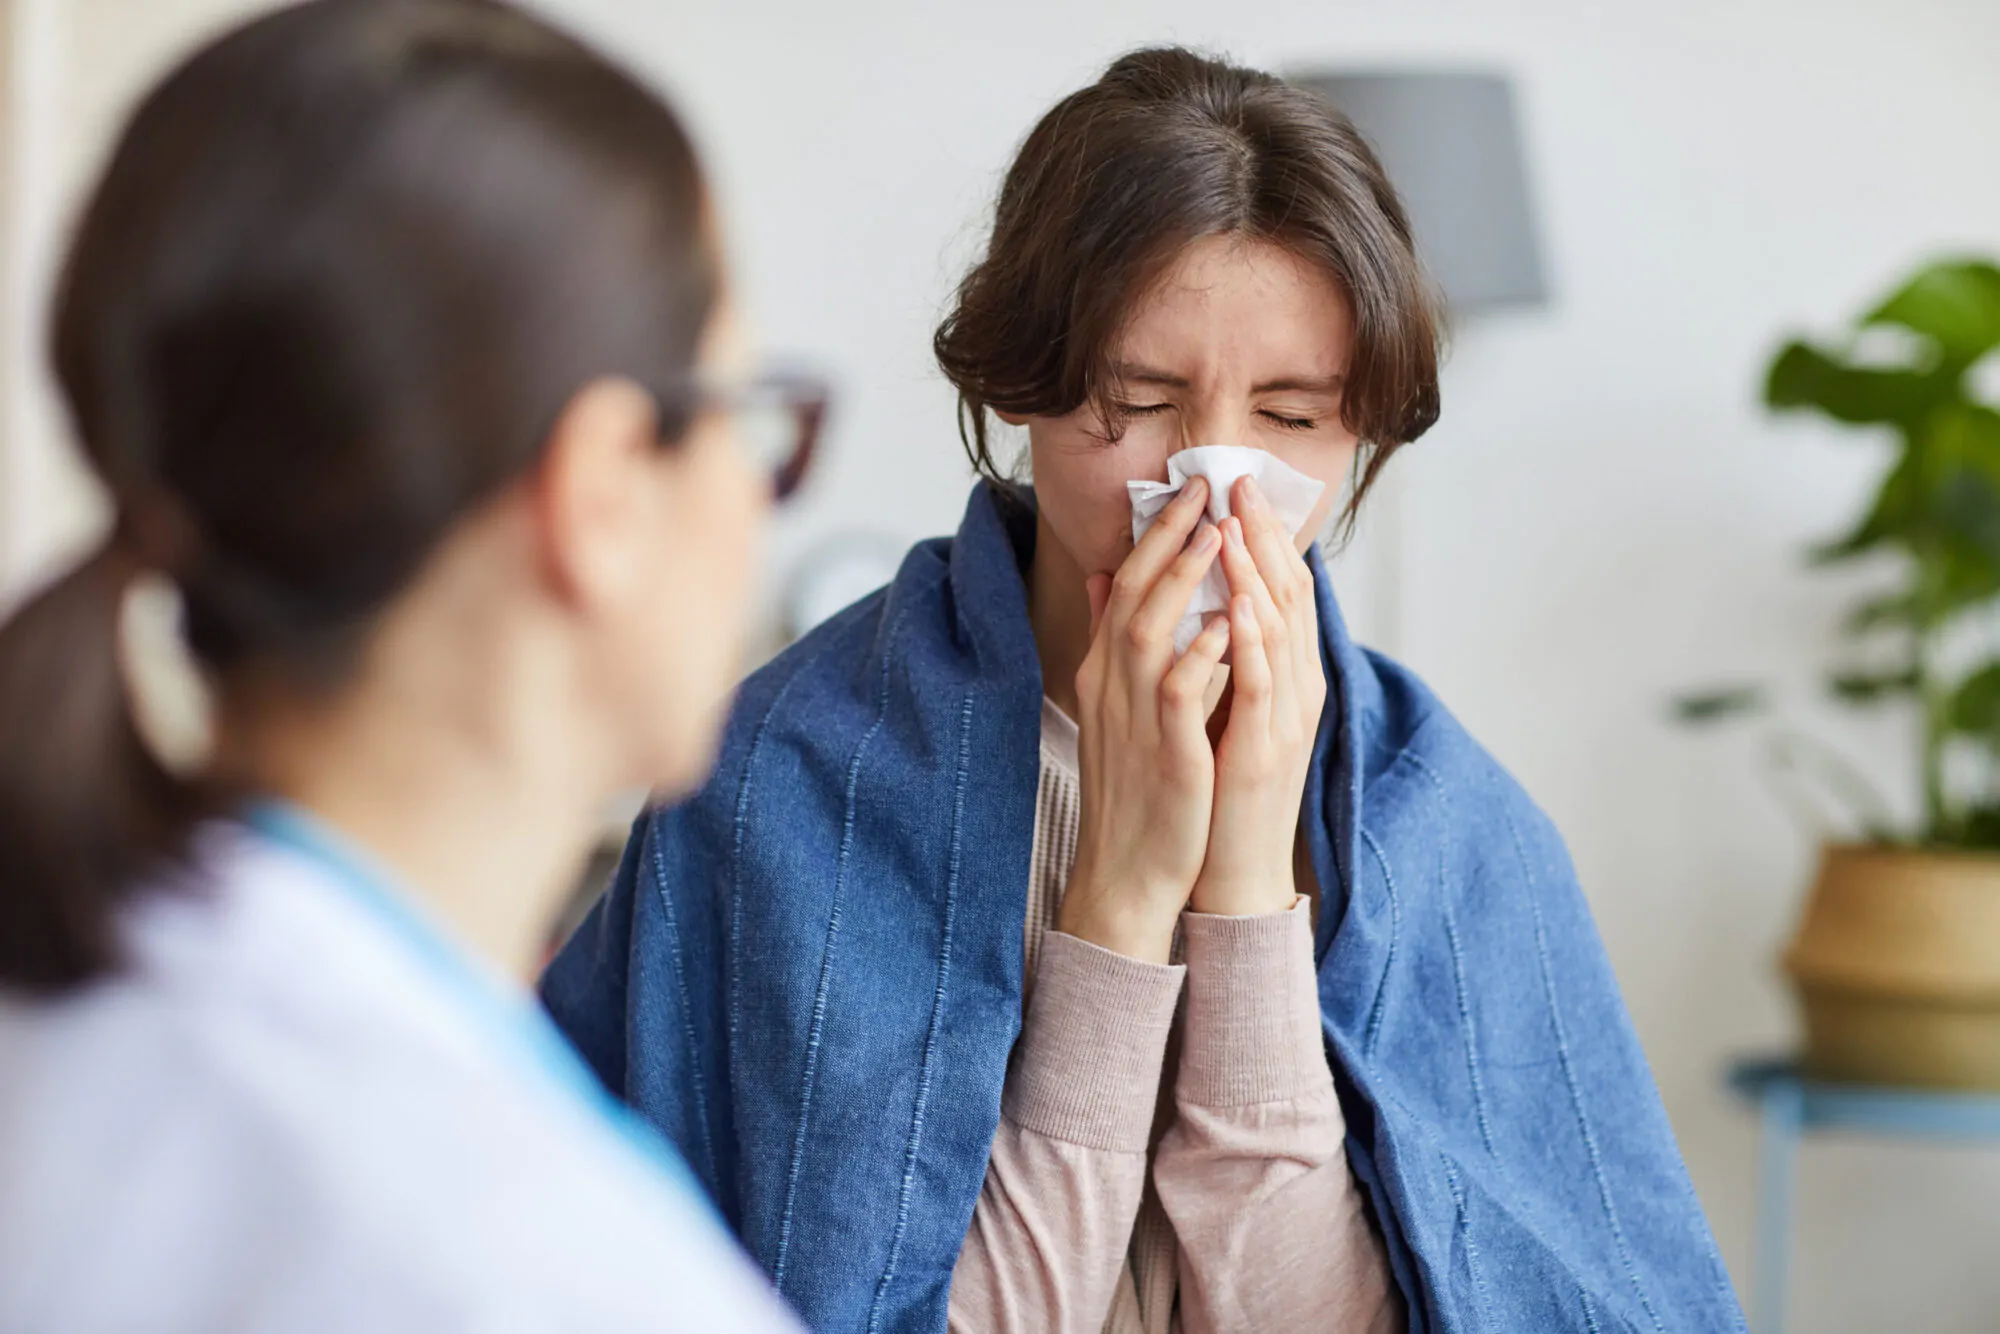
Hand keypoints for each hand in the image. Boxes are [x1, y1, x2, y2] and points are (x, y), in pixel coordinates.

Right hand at [1059, 477, 1233, 962]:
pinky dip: (1201, 654)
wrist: (1127, 870)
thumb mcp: (1114, 703)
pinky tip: (1228, 624)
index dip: (1157, 535)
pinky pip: (1179, 692)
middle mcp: (1113, 684)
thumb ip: (1114, 637)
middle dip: (1168, 539)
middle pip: (1135, 594)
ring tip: (1216, 536)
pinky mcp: (1164, 752)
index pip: (1127, 586)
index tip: (1188, 491)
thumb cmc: (1134, 785)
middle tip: (1203, 489)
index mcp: (1105, 670)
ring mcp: (1135, 717)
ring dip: (1184, 582)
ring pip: (1151, 631)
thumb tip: (1109, 575)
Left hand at [1190, 475, 1326, 916]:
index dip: (1262, 536)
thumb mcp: (1218, 707)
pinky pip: (1261, 685)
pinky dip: (1250, 641)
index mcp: (1286, 676)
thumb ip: (1210, 652)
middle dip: (1263, 537)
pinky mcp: (1267, 751)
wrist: (1231, 868)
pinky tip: (1235, 604)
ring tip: (1233, 525)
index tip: (1237, 488)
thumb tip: (1189, 597)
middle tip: (1240, 484)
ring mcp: (1287, 719)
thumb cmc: (1221, 788)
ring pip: (1279, 632)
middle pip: (1290, 596)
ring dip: (1256, 575)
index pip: (1281, 590)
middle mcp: (1297, 689)